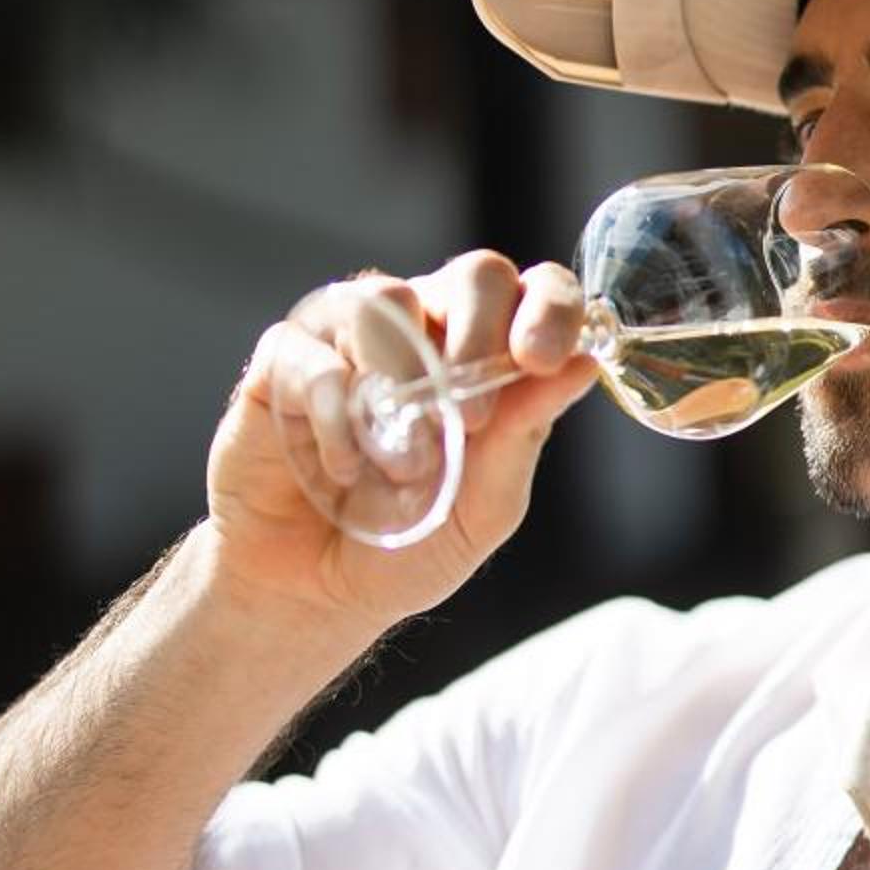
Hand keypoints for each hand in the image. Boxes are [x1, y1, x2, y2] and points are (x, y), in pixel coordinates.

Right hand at [206, 248, 595, 631]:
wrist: (312, 595)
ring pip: (387, 298)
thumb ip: (523, 433)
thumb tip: (584, 366)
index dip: (550, 310)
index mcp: (485, 356)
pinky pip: (315, 354)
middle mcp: (425, 330)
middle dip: (482, 332)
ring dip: (405, 378)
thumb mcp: (481, 507)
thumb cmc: (405, 548)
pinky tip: (340, 468)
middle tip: (473, 417)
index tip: (544, 358)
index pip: (535, 294)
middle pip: (476, 274)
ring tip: (404, 466)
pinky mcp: (285, 357)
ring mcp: (352, 336)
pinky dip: (335, 414)